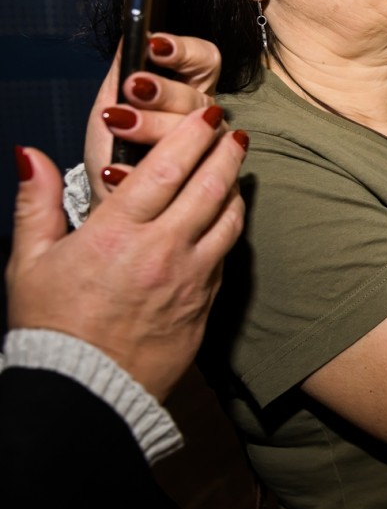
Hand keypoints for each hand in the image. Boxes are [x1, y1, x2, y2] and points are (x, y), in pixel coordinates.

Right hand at [9, 106, 245, 400]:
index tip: (206, 116)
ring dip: (235, 188)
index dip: (191, 136)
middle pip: (209, 186)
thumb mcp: (29, 263)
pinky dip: (231, 228)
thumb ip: (36, 203)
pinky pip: (227, 255)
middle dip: (226, 152)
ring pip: (229, 219)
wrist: (87, 392)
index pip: (166, 169)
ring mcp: (191, 278)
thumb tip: (29, 155)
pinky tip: (227, 217)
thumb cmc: (52, 328)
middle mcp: (162, 251)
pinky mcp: (207, 303)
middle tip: (234, 130)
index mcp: (117, 234)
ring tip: (236, 167)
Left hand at [84, 33, 222, 208]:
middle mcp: (206, 119)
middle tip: (132, 89)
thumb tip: (130, 33)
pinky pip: (192, 175)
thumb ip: (124, 69)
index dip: (186, 50)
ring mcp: (212, 152)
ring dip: (155, 126)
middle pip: (198, 97)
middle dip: (162, 92)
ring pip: (201, 132)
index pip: (206, 60)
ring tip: (118, 125)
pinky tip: (118, 169)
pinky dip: (145, 171)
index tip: (155, 46)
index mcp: (188, 91)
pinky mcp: (213, 184)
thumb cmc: (115, 148)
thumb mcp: (111, 102)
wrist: (112, 200)